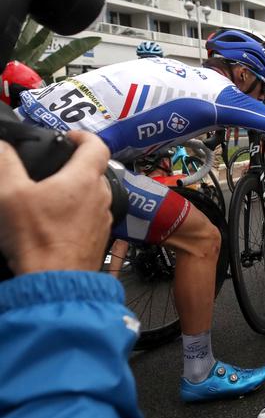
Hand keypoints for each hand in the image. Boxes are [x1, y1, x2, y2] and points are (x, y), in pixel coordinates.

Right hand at [0, 131, 112, 274]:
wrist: (56, 281)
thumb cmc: (37, 238)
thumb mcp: (10, 194)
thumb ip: (5, 163)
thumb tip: (2, 145)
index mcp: (85, 179)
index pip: (97, 145)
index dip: (83, 135)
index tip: (68, 137)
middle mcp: (100, 197)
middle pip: (94, 171)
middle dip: (74, 166)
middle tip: (51, 168)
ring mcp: (102, 220)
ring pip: (93, 196)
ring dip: (75, 192)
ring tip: (49, 196)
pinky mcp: (98, 239)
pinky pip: (90, 218)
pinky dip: (76, 214)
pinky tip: (54, 222)